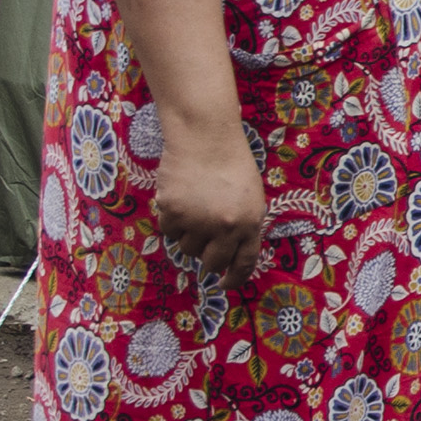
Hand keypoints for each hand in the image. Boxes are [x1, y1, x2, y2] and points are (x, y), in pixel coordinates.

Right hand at [150, 130, 268, 286]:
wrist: (206, 137)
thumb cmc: (231, 164)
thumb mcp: (251, 198)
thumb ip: (243, 226)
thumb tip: (230, 256)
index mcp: (250, 223)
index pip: (245, 263)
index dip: (235, 278)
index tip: (225, 284)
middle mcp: (226, 227)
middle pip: (212, 262)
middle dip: (208, 257)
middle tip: (204, 240)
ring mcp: (198, 220)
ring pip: (187, 248)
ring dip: (189, 235)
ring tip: (194, 207)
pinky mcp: (173, 211)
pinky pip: (169, 231)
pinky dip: (172, 219)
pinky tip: (180, 198)